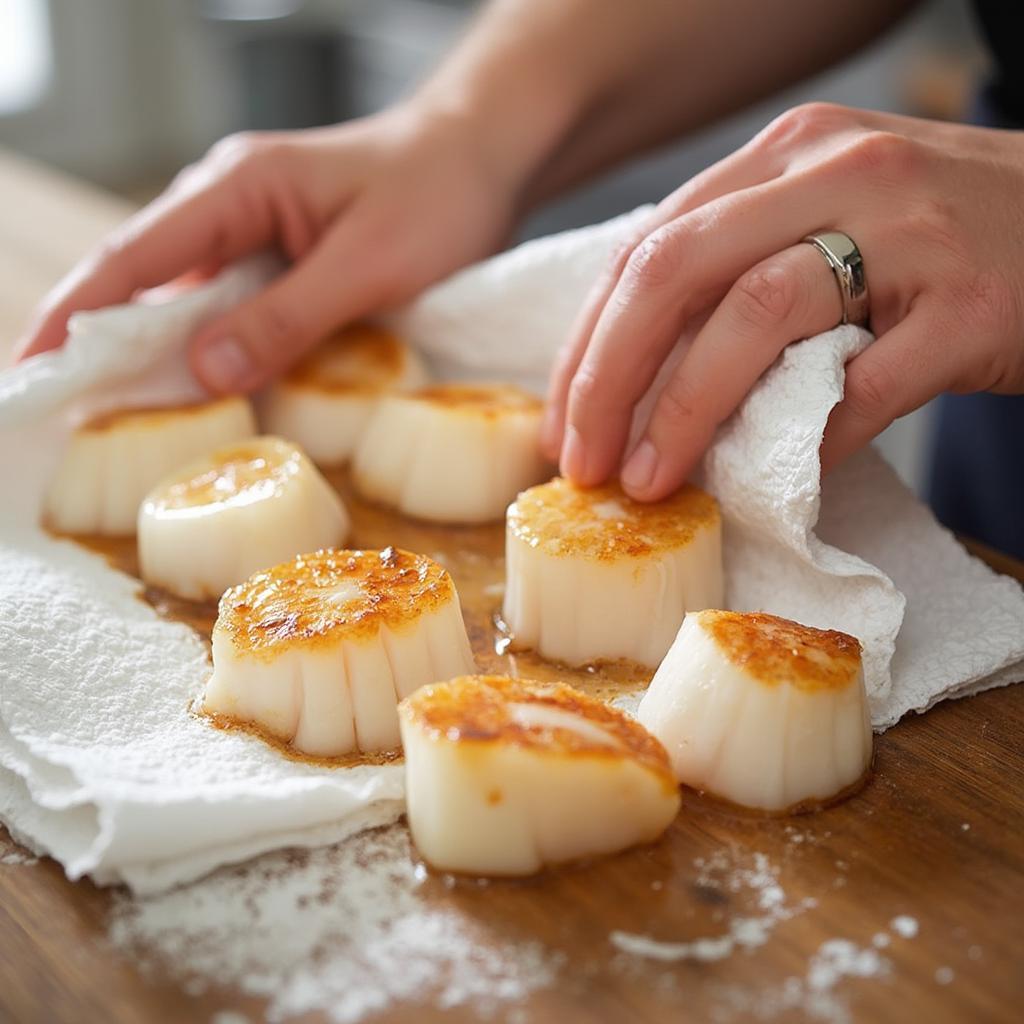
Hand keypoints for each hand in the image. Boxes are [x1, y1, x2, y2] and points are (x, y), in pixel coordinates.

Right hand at [14, 103, 516, 392]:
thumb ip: (288, 317)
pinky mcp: (281, 259)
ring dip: (154, 354)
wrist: (482, 161)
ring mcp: (253, 232)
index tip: (34, 368)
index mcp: (237, 188)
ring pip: (184, 299)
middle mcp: (230, 206)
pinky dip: (208, 349)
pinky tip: (201, 392)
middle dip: (102, 345)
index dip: (77, 316)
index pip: (133, 257)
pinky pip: (228, 307)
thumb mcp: (368, 265)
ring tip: (118, 417)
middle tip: (67, 413)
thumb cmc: (438, 196)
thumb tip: (205, 371)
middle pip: (143, 281)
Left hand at [542, 103, 1023, 498]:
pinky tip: (771, 481)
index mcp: (784, 154)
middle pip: (675, 270)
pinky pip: (862, 386)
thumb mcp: (829, 219)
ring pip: (756, 316)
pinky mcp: (969, 305)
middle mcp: (835, 171)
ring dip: (684, 411)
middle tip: (580, 462)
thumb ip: (741, 268)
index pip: (648, 246)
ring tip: (646, 480)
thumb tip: (640, 379)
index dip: (588, 344)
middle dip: (607, 377)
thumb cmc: (942, 238)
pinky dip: (805, 441)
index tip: (562, 419)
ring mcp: (909, 232)